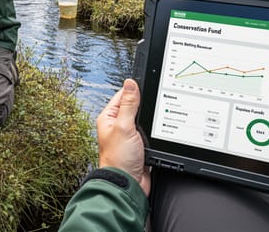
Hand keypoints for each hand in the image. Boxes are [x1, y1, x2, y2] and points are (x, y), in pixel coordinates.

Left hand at [97, 79, 150, 195]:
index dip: (136, 91)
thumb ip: (128, 104)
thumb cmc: (118, 159)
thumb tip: (130, 83)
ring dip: (151, 121)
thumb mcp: (124, 126)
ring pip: (144, 120)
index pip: (123, 95)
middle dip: (146, 107)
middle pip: (135, 107)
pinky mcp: (140, 145)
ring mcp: (129, 136)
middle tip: (155, 105)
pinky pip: (149, 133)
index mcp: (109, 117)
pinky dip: (155, 132)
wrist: (128, 184)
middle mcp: (118, 125)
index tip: (149, 86)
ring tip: (155, 122)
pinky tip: (159, 133)